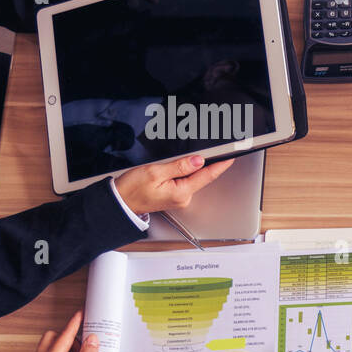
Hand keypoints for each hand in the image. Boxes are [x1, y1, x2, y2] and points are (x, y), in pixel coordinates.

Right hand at [113, 154, 231, 215]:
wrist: (120, 202)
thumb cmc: (132, 189)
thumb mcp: (155, 172)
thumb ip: (179, 166)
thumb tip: (198, 160)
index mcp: (182, 192)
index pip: (207, 176)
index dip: (220, 165)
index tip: (231, 156)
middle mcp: (184, 197)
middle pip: (202, 176)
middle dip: (207, 163)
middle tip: (213, 149)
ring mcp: (180, 198)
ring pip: (193, 178)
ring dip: (194, 167)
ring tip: (188, 156)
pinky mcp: (175, 196)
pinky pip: (185, 181)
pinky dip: (186, 172)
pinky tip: (180, 166)